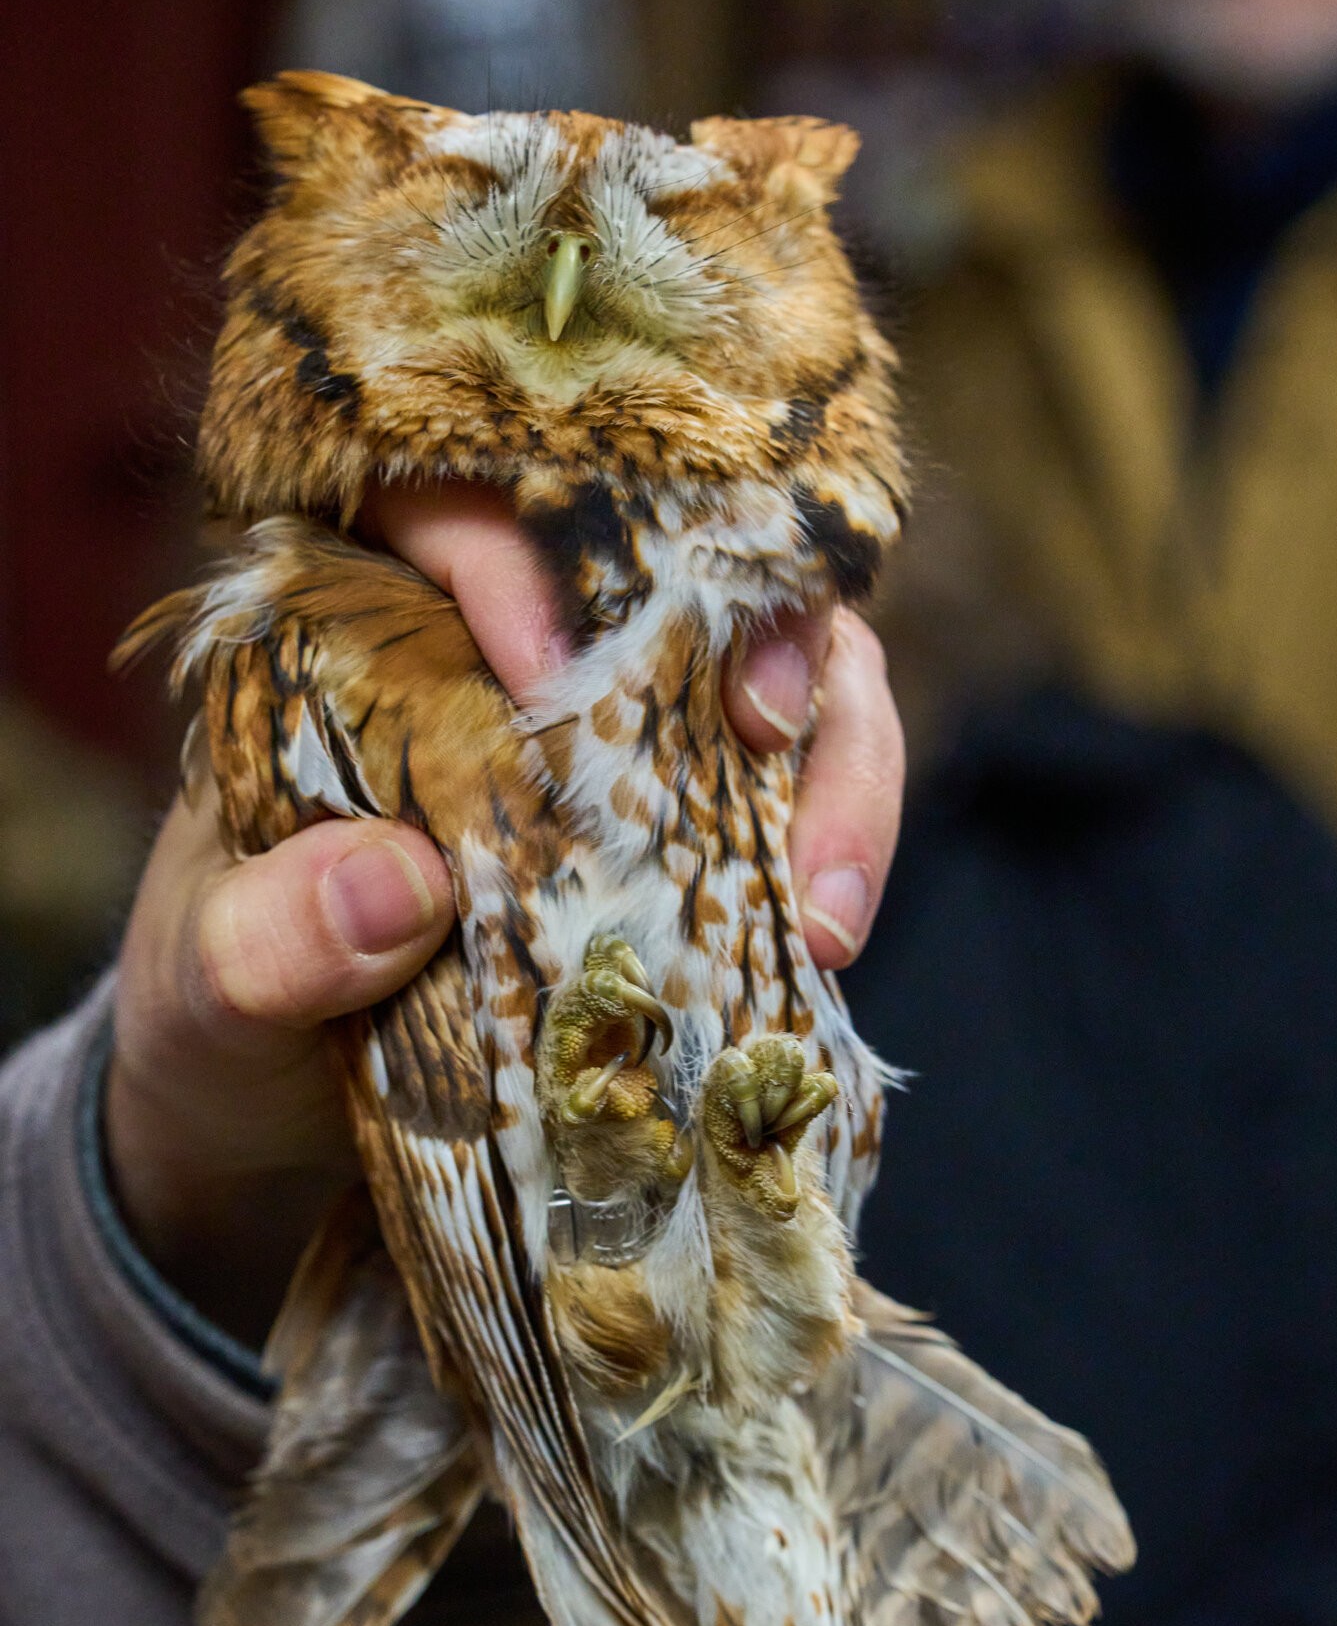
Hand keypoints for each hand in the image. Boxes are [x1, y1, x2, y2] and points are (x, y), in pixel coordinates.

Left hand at [106, 484, 903, 1343]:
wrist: (266, 1113)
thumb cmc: (219, 1015)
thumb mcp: (206, 989)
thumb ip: (262, 943)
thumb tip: (398, 886)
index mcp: (361, 625)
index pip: (450, 512)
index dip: (509, 561)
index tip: (545, 676)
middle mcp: (512, 645)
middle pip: (672, 556)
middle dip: (741, 624)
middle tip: (765, 730)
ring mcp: (620, 726)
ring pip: (774, 660)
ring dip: (832, 755)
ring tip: (828, 903)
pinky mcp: (691, 816)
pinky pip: (803, 781)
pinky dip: (841, 839)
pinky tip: (830, 931)